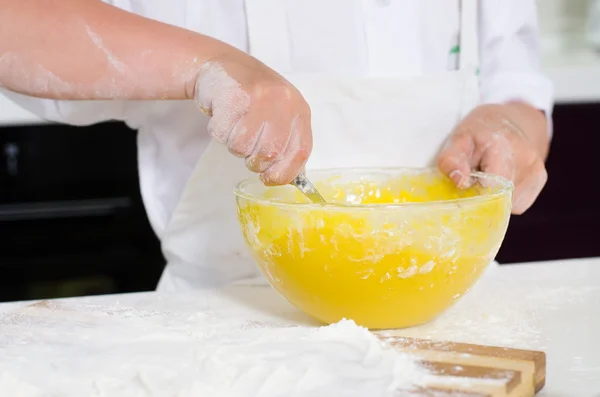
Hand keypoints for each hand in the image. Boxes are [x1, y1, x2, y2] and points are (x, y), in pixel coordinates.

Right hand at [192, 51, 311, 184]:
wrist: (223, 64)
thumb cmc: (252, 96)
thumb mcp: (279, 115)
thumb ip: (286, 142)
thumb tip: (285, 177)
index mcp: (299, 110)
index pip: (300, 152)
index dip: (284, 173)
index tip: (269, 177)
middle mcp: (283, 102)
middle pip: (269, 154)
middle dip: (253, 160)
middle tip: (247, 145)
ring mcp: (258, 97)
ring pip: (243, 147)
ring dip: (234, 144)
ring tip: (235, 125)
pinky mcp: (233, 96)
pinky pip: (223, 135)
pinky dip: (218, 132)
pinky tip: (223, 115)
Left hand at [437, 103, 548, 214]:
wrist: (505, 122)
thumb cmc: (476, 135)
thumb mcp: (457, 141)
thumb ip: (452, 161)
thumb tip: (460, 182)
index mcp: (502, 146)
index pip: (489, 184)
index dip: (473, 190)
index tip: (466, 183)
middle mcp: (525, 157)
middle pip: (499, 196)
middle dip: (482, 193)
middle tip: (475, 177)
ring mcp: (536, 169)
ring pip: (508, 202)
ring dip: (494, 196)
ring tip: (488, 175)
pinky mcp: (540, 179)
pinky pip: (517, 203)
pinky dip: (505, 198)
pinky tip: (500, 180)